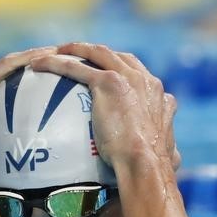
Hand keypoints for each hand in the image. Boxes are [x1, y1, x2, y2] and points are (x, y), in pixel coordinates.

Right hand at [0, 47, 57, 193]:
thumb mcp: (9, 153)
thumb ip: (26, 148)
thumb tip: (55, 162)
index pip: (18, 79)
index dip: (41, 71)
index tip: (66, 70)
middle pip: (16, 66)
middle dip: (42, 58)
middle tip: (68, 55)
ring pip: (12, 62)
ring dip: (36, 55)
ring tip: (60, 51)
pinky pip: (4, 68)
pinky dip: (25, 61)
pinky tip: (45, 57)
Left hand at [29, 43, 180, 173]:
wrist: (145, 162)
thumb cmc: (154, 167)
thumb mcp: (170, 153)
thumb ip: (170, 148)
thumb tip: (177, 159)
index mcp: (158, 95)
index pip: (137, 72)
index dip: (121, 69)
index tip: (107, 73)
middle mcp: (144, 80)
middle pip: (116, 56)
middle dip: (97, 52)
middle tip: (78, 56)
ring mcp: (126, 78)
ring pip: (96, 53)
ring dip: (75, 49)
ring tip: (56, 51)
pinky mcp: (107, 82)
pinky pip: (76, 67)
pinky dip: (56, 63)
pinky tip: (39, 65)